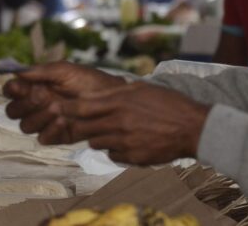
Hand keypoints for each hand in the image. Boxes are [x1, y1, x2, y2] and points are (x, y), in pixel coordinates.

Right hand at [5, 62, 125, 136]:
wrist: (111, 98)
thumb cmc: (89, 80)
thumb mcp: (65, 70)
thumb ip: (41, 71)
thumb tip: (17, 72)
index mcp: (34, 86)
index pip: (11, 91)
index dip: (12, 90)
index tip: (20, 87)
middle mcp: (36, 105)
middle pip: (13, 111)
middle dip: (24, 104)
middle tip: (41, 96)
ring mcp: (45, 121)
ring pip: (26, 126)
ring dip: (38, 117)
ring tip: (56, 108)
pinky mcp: (57, 136)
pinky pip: (43, 138)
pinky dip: (49, 130)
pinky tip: (62, 121)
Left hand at [26, 82, 210, 164]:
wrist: (193, 128)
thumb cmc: (169, 104)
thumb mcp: (142, 89)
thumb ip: (116, 91)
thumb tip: (94, 93)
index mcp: (120, 102)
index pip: (82, 107)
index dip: (65, 108)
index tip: (54, 108)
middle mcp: (119, 122)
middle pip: (84, 128)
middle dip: (77, 126)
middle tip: (74, 124)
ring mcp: (125, 142)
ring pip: (96, 143)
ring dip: (99, 138)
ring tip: (113, 131)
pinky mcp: (133, 158)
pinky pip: (113, 155)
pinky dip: (115, 149)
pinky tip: (128, 142)